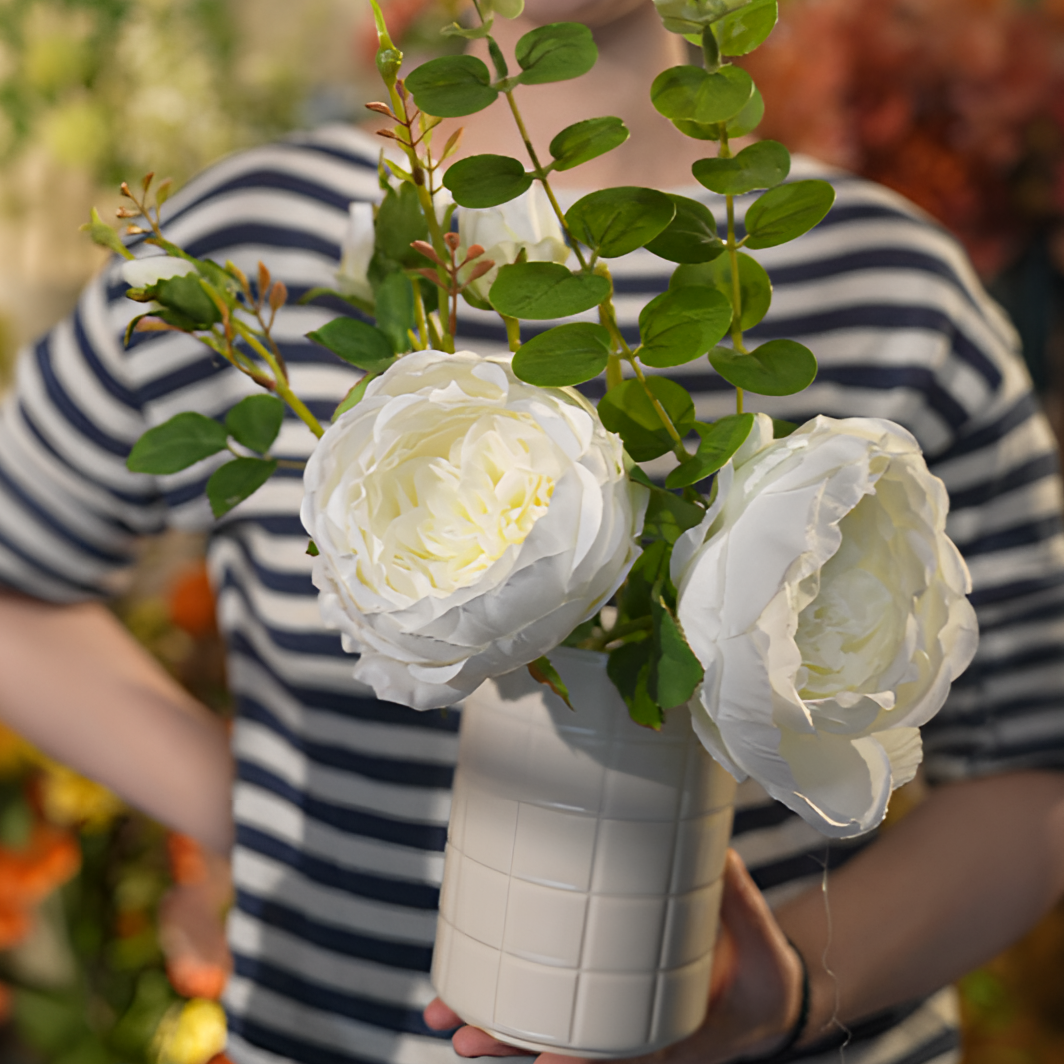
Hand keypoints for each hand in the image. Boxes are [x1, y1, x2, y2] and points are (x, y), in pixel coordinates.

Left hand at [424, 849, 803, 1062]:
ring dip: (495, 1025)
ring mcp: (615, 1017)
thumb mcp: (762, 949)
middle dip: (511, 1045)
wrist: (762, 997)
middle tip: (461, 1037)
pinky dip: (514, 988)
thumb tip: (717, 851)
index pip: (624, 1055)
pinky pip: (556, 998)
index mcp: (674, 1037)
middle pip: (564, 1048)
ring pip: (547, 1029)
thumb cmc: (761, 978)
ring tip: (441, 1017)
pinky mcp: (604, 993)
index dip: (584, 1060)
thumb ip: (738, 901)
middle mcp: (633, 1034)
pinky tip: (472, 974)